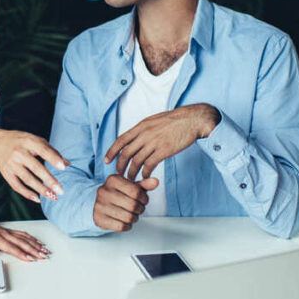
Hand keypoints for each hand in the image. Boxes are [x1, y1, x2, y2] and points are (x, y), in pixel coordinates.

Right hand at [0, 129, 69, 203]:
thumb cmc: (20, 141)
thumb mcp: (34, 140)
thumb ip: (51, 151)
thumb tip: (67, 164)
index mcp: (28, 141)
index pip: (42, 150)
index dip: (53, 158)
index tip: (63, 168)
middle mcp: (19, 153)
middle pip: (35, 168)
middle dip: (49, 180)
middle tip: (61, 190)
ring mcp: (11, 164)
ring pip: (27, 179)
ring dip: (41, 189)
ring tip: (53, 196)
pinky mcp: (6, 173)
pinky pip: (17, 186)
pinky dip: (27, 194)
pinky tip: (38, 198)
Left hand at [0, 219, 50, 261]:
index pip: (10, 247)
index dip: (20, 253)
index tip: (30, 258)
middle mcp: (3, 234)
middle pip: (20, 242)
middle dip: (33, 250)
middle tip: (43, 256)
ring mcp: (7, 232)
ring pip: (24, 238)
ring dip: (35, 244)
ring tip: (45, 251)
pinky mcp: (8, 231)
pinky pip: (22, 234)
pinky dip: (32, 238)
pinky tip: (38, 242)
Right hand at [93, 174, 158, 231]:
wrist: (98, 204)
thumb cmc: (118, 194)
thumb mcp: (130, 186)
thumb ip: (143, 185)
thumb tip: (155, 182)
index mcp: (113, 179)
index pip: (136, 191)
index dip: (144, 198)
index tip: (143, 200)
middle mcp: (104, 191)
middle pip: (133, 205)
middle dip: (140, 209)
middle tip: (139, 209)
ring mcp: (100, 205)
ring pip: (128, 217)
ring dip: (134, 218)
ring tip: (132, 215)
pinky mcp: (99, 218)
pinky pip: (121, 226)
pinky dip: (127, 226)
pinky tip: (125, 221)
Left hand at [104, 104, 219, 179]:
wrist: (191, 120)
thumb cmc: (174, 120)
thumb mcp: (153, 120)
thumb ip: (143, 129)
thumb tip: (133, 138)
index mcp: (141, 126)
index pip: (121, 140)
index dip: (112, 151)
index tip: (107, 160)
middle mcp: (145, 134)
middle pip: (126, 153)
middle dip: (120, 165)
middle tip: (118, 174)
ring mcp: (154, 143)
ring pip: (136, 161)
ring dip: (132, 172)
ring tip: (131, 179)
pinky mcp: (164, 151)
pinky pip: (150, 165)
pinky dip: (145, 173)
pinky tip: (145, 177)